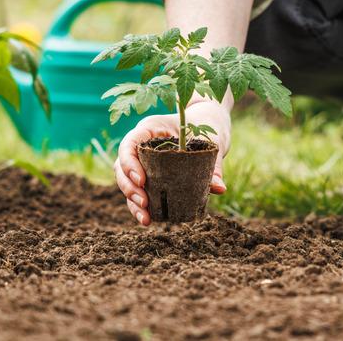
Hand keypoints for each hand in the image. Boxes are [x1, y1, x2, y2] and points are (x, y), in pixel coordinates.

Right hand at [114, 101, 231, 225]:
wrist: (207, 122)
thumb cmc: (206, 126)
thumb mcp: (211, 141)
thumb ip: (213, 164)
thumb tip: (219, 189)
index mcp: (151, 128)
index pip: (130, 144)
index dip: (130, 163)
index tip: (142, 181)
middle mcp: (141, 143)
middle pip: (122, 165)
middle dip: (129, 187)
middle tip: (144, 203)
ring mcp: (142, 159)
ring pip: (126, 180)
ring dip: (132, 201)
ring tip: (145, 218)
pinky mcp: (149, 173)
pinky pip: (138, 189)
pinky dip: (140, 205)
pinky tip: (148, 219)